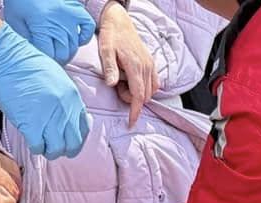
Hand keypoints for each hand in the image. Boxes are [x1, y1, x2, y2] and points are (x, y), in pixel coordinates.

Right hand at [0, 24, 90, 158]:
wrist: (10, 59)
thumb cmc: (31, 66)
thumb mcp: (59, 80)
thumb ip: (67, 99)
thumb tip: (69, 118)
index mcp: (74, 98)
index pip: (84, 129)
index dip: (76, 138)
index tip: (66, 137)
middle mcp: (65, 110)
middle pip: (73, 144)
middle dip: (64, 149)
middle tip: (53, 145)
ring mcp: (49, 118)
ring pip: (57, 150)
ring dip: (49, 150)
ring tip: (41, 143)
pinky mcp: (31, 124)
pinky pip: (38, 147)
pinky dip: (35, 147)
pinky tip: (31, 139)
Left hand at [2, 0, 95, 62]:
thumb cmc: (18, 1)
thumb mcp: (14, 21)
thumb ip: (25, 39)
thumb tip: (36, 55)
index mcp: (42, 26)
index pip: (49, 55)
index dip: (45, 61)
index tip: (41, 61)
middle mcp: (58, 23)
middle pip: (63, 53)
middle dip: (56, 60)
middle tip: (50, 59)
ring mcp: (69, 16)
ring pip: (74, 45)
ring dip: (67, 52)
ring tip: (59, 52)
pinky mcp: (76, 9)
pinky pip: (87, 27)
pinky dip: (84, 36)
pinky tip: (76, 40)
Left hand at [96, 1, 155, 126]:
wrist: (119, 21)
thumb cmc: (111, 36)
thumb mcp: (105, 50)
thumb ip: (110, 68)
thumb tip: (111, 84)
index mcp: (135, 65)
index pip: (138, 95)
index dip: (135, 111)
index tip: (131, 122)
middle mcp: (146, 66)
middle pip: (144, 95)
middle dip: (132, 100)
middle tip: (118, 87)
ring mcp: (150, 65)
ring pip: (151, 91)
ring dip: (139, 94)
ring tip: (123, 83)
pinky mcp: (151, 63)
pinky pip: (154, 83)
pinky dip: (146, 88)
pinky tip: (133, 81)